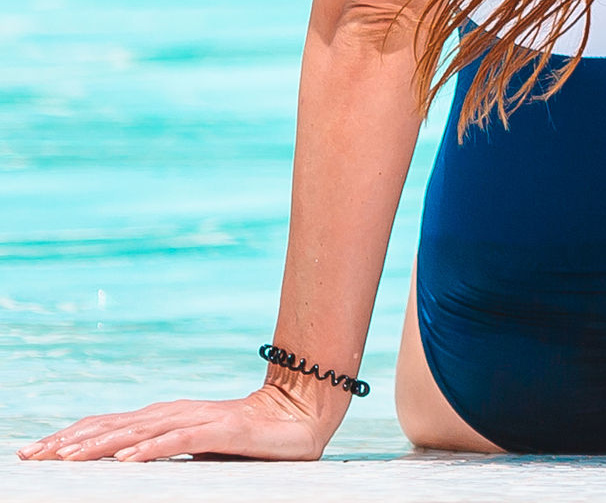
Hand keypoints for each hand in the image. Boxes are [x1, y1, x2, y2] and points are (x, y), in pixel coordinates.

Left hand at [20, 383, 343, 462]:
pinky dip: (150, 449)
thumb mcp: (195, 447)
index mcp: (165, 416)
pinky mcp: (223, 429)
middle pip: (112, 426)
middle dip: (69, 442)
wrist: (302, 415)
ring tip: (66, 459)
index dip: (70, 436)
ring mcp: (199, 418)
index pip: (107, 425)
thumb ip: (162, 450)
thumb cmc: (249, 437)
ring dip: (98, 446)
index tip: (35, 452)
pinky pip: (180, 441)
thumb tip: (121, 464)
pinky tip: (126, 460)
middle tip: (33, 456)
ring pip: (138, 432)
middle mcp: (175, 412)